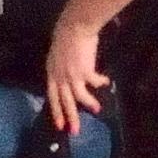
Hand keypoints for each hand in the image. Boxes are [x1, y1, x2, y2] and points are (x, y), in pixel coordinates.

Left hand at [42, 17, 111, 134]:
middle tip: (74, 131)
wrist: (74, 26)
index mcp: (52, 72)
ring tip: (96, 110)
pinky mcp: (85, 72)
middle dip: (69, 116)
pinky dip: (100, 83)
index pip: (52, 96)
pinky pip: (94, 82)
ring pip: (78, 97)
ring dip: (88, 104)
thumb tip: (69, 75)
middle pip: (64, 101)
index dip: (56, 111)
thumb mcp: (58, 54)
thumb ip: (61, 66)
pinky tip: (106, 82)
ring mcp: (72, 75)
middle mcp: (60, 76)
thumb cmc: (66, 35)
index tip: (59, 124)